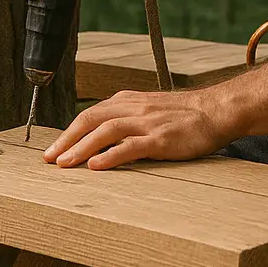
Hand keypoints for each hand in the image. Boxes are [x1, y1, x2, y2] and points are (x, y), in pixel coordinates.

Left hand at [43, 88, 236, 168]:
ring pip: (105, 131)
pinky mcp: (161, 139)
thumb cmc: (186, 115)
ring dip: (81, 147)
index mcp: (130, 100)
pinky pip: (131, 146)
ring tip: (65, 164)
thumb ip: (129, 118)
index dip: (70, 131)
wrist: (218, 111)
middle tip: (49, 159)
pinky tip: (96, 166)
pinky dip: (110, 155)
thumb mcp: (152, 109)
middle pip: (91, 119)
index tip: (54, 149)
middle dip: (67, 139)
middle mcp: (135, 108)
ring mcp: (147, 123)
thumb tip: (103, 135)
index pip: (92, 114)